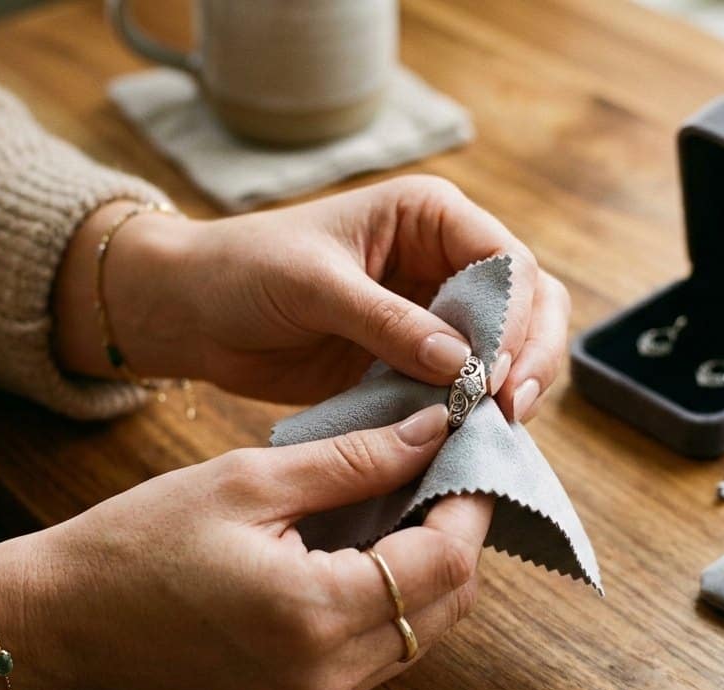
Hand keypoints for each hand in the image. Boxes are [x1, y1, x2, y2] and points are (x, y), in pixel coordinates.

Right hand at [31, 404, 488, 689]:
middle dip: (457, 530)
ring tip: (405, 496)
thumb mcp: (249, 480)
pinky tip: (369, 545)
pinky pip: (382, 650)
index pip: (446, 561)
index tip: (467, 447)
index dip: (469, 499)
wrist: (60, 621)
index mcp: (314, 614)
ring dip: (429, 565)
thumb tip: (433, 428)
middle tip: (440, 466)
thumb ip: (354, 459)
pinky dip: (392, 597)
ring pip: (422, 631)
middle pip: (447, 602)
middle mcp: (328, 674)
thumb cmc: (138, 542)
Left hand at [55, 176, 571, 421]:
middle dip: (529, 355)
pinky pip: (465, 386)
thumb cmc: (244, 270)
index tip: (494, 373)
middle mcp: (444, 258)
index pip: (507, 261)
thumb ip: (388, 322)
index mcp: (430, 216)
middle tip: (509, 409)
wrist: (193, 310)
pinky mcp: (415, 361)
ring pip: (509, 347)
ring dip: (511, 386)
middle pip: (528, 303)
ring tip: (496, 428)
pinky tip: (468, 439)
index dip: (513, 317)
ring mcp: (434, 312)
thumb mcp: (314, 286)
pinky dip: (474, 411)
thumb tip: (462, 364)